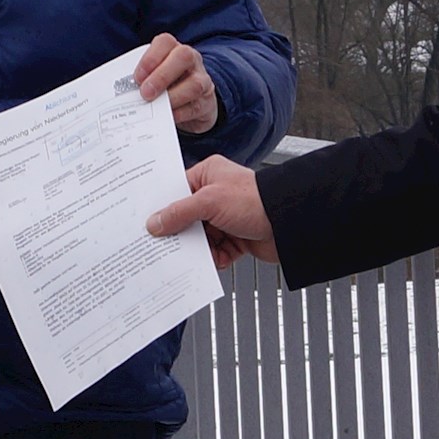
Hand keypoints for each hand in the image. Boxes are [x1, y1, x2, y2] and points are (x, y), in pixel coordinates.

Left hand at [132, 31, 219, 137]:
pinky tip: (166, 117)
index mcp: (173, 49)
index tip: (136, 77)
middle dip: (162, 75)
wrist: (191, 103)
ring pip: (194, 84)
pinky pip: (196, 107)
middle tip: (145, 93)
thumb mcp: (154, 76)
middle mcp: (191, 60)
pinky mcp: (207, 102)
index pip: (165, 42)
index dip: (150, 58)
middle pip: (183, 56)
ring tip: (155, 106)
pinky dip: (179, 113)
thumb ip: (142, 79)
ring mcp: (202, 80)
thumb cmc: (166, 86)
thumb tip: (122, 91)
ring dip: (172, 96)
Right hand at [144, 155, 277, 268]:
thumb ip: (180, 212)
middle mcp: (216, 195)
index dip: (162, 208)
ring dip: (198, 250)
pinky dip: (214, 259)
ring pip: (201, 238)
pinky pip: (217, 252)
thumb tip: (155, 222)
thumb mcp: (210, 201)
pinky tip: (213, 262)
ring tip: (190, 258)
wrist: (291, 222)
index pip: (177, 191)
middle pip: (186, 218)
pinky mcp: (236, 238)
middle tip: (163, 246)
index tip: (147, 222)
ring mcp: (226, 218)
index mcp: (208, 175)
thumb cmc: (255, 200)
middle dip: (179, 234)